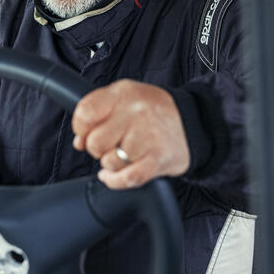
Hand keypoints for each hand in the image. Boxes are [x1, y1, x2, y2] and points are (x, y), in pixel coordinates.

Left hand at [71, 79, 189, 188]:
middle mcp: (136, 112)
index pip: (85, 113)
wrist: (194, 123)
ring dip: (112, 163)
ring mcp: (148, 137)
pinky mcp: (157, 160)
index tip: (86, 132)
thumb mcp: (125, 98)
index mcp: (123, 93)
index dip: (80, 128)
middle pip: (95, 142)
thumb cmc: (153, 111)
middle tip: (111, 143)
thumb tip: (79, 141)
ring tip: (125, 153)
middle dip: (98, 148)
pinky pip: (125, 178)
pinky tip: (115, 174)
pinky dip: (115, 180)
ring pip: (109, 162)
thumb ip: (98, 113)